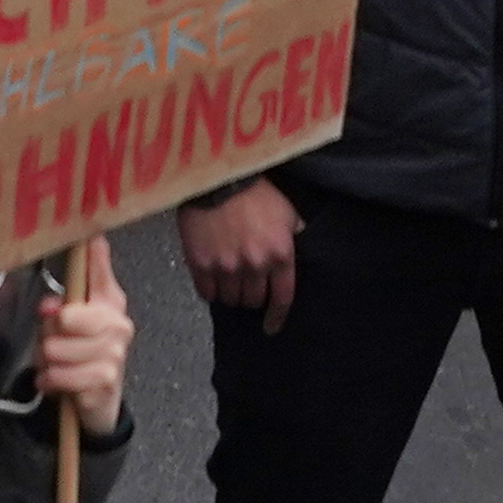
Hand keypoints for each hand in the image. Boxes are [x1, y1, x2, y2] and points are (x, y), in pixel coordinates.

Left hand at [35, 256, 135, 434]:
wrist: (100, 399)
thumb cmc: (82, 354)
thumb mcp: (73, 323)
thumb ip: (61, 303)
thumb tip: (50, 300)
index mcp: (110, 302)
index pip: (99, 271)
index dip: (91, 255)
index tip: (88, 235)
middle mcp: (117, 324)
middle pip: (63, 318)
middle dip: (47, 335)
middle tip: (51, 344)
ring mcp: (114, 353)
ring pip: (56, 349)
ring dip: (46, 362)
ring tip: (56, 365)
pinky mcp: (105, 381)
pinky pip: (60, 375)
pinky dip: (50, 381)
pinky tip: (57, 381)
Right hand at [175, 180, 300, 328]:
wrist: (217, 175)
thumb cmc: (255, 189)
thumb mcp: (287, 210)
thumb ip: (295, 235)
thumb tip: (301, 249)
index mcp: (280, 254)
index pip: (282, 298)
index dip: (277, 316)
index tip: (271, 327)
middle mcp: (255, 265)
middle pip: (253, 301)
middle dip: (252, 295)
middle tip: (247, 281)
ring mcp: (227, 266)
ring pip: (230, 300)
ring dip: (231, 292)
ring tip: (229, 276)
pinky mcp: (201, 264)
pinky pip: (206, 293)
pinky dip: (210, 289)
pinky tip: (212, 276)